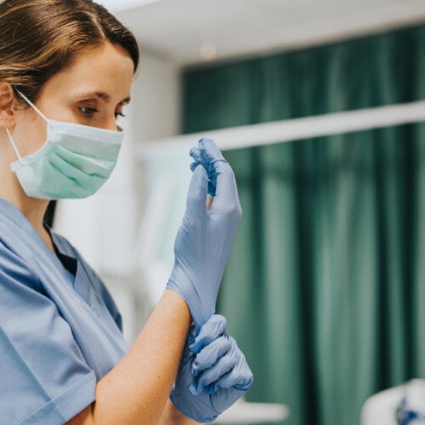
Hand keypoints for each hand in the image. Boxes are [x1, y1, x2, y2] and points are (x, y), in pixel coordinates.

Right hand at [166, 138, 241, 325]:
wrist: (197, 281)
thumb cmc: (194, 253)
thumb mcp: (192, 219)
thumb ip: (196, 192)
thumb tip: (201, 170)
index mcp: (229, 207)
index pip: (224, 172)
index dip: (213, 155)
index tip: (201, 143)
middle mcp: (232, 211)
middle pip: (225, 176)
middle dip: (211, 159)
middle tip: (196, 147)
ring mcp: (227, 218)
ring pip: (221, 186)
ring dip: (209, 171)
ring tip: (194, 159)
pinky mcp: (220, 225)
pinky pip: (217, 196)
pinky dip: (208, 184)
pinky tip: (198, 181)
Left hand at [170, 315, 252, 422]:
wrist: (190, 402)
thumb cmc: (186, 376)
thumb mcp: (184, 354)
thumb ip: (192, 338)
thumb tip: (197, 328)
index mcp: (213, 335)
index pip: (218, 322)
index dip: (207, 334)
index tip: (194, 349)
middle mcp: (227, 344)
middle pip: (222, 343)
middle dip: (205, 360)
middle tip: (195, 371)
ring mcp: (237, 358)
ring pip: (227, 361)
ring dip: (210, 375)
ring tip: (202, 383)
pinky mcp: (245, 375)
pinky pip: (235, 374)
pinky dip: (222, 383)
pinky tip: (216, 386)